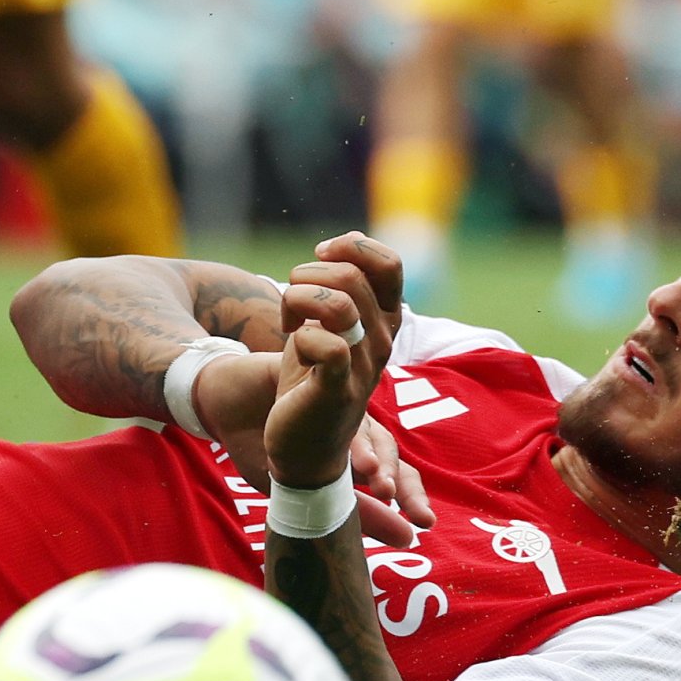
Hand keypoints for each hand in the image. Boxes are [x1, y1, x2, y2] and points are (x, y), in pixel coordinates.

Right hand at [189, 324, 430, 548]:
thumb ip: (355, 512)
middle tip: (386, 494)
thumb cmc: (260, 446)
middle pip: (387, 446)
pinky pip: (332, 384)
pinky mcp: (315, 371)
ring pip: (363, 422)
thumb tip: (409, 540)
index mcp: (354, 455)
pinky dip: (337, 402)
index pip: (395, 472)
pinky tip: (334, 420)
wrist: (225, 408)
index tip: (422, 522)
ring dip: (367, 447)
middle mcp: (352, 425)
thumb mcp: (299, 488)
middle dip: (392, 472)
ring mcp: (335, 399)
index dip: (411, 494)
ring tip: (367, 470)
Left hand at [265, 239, 402, 493]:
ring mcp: (363, 367)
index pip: (390, 263)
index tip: (320, 256)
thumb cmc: (313, 374)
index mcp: (384, 320)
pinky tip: (295, 347)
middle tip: (294, 298)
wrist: (304, 443)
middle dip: (307, 276)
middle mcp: (382, 341)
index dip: (351, 247)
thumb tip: (345, 238)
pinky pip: (328, 344)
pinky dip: (301, 337)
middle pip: (350, 277)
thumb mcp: (329, 321)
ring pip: (339, 304)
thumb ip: (343, 283)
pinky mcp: (338, 391)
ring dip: (298, 300)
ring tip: (291, 320)